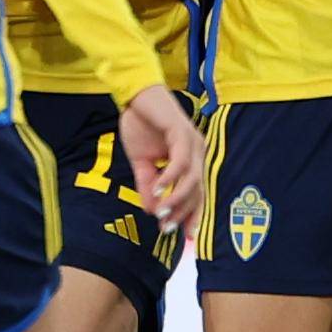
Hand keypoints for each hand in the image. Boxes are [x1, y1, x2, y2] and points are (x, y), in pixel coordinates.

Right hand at [118, 84, 205, 238]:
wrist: (134, 96)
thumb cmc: (140, 125)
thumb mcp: (141, 162)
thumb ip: (148, 185)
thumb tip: (151, 209)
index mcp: (190, 159)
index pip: (197, 193)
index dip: (192, 215)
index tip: (184, 236)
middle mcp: (197, 152)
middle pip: (197, 191)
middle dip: (182, 212)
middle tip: (167, 228)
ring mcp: (192, 142)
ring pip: (192, 179)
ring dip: (176, 199)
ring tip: (161, 213)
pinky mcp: (182, 133)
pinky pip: (180, 162)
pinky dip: (170, 178)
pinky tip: (158, 189)